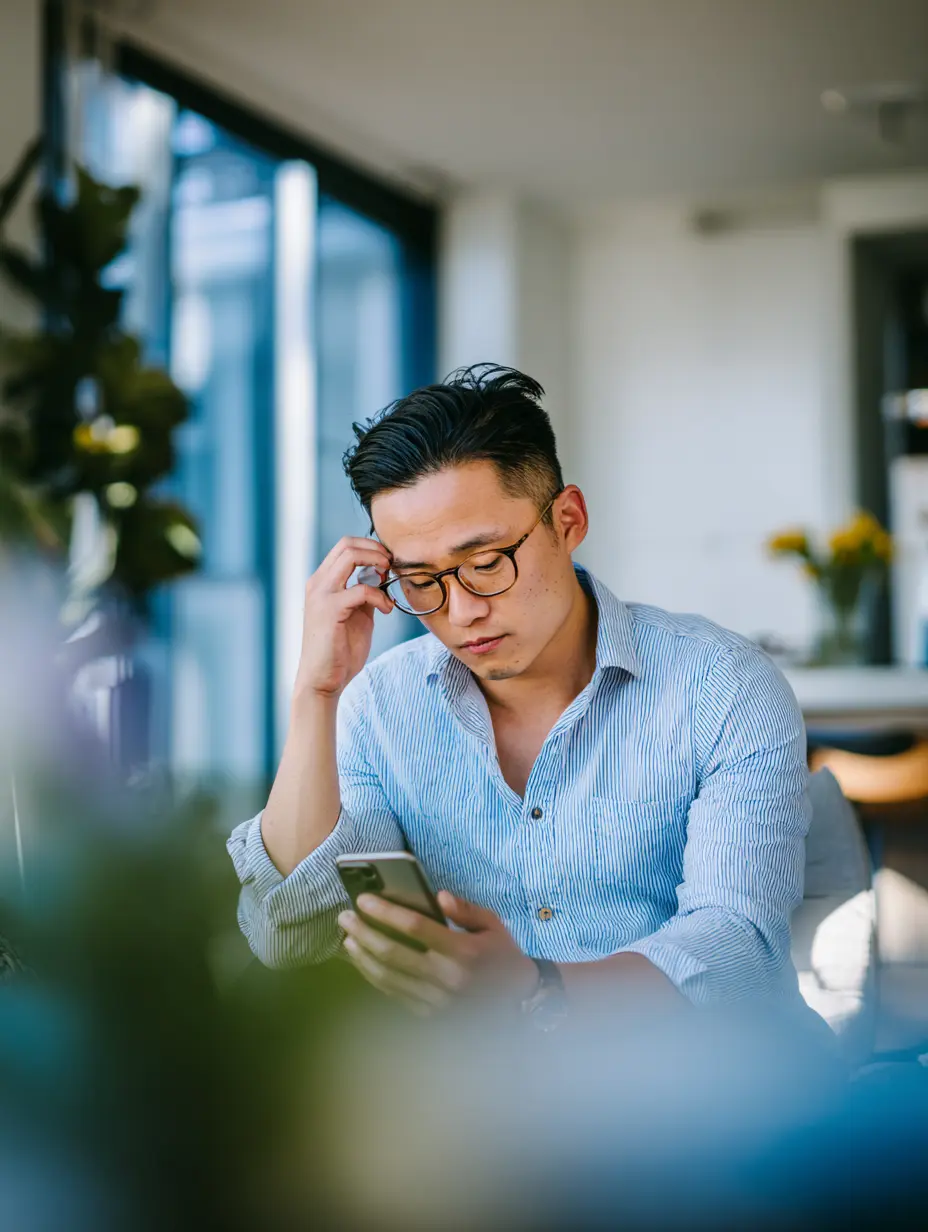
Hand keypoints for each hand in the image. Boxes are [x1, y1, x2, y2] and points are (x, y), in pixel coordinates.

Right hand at [295, 536, 393, 698]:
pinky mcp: (330, 609)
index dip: (370, 547)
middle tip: (391, 565)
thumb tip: (382, 576)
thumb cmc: (339, 650)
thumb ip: (364, 593)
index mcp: (322, 582)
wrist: (322, 680)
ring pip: (350, 556)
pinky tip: (386, 609)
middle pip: (347, 544)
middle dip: (376, 549)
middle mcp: (318, 583)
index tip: (388, 562)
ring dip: (377, 562)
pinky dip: (379, 596)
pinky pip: (361, 588)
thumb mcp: (355, 614)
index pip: (344, 546)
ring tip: (389, 579)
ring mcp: (321, 594)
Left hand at [338, 891, 538, 1016]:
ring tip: (348, 938)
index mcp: (463, 951)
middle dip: (364, 932)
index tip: (364, 899)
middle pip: (393, 952)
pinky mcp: (431, 1014)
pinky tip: (364, 963)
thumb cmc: (503, 956)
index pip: (415, 927)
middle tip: (345, 916)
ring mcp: (437, 1000)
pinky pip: (395, 995)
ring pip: (389, 977)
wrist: (521, 1002)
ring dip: (363, 956)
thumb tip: (437, 896)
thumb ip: (465, 909)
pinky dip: (375, 978)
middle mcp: (447, 977)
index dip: (386, 912)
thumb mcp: (493, 924)